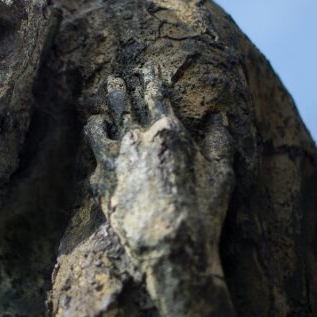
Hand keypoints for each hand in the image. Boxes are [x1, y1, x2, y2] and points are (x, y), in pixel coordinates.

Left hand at [86, 65, 232, 264]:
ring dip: (98, 121)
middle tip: (114, 80)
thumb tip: (220, 117)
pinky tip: (97, 164)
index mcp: (166, 130)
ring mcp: (113, 162)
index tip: (146, 68)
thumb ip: (219, 141)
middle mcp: (135, 139)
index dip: (150, 79)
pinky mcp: (100, 186)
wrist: (168, 247)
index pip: (155, 94)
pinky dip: (96, 161)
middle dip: (117, 89)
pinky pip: (94, 166)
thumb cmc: (202, 210)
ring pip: (97, 130)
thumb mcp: (222, 173)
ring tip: (96, 119)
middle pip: (121, 105)